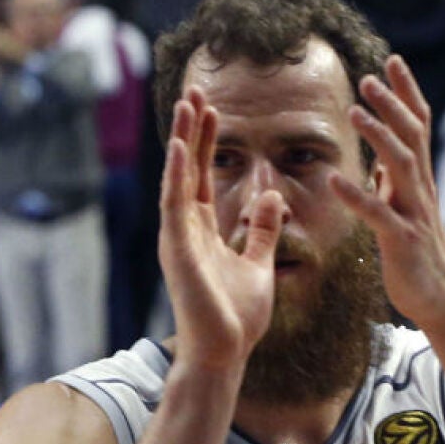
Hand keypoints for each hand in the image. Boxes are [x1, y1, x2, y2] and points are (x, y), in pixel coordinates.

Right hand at [160, 88, 280, 373]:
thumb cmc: (238, 315)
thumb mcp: (258, 262)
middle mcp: (185, 226)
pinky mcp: (176, 248)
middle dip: (193, 130)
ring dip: (184, 140)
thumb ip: (260, 229)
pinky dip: (178, 174)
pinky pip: (175, 203)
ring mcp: (178, 236)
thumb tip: (269, 195)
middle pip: (189, 168)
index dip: (208, 141)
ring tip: (186, 105)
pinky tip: (183, 147)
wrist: (226, 351)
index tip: (212, 108)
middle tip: (194, 92)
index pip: (204, 174)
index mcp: (202, 228)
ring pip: (179, 177)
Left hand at [330, 56, 444, 329]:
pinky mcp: (400, 240)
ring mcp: (412, 212)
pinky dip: (357, 195)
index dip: (406, 92)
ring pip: (400, 166)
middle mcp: (419, 188)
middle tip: (369, 77)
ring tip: (355, 111)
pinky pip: (377, 214)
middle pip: (411, 137)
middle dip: (392, 104)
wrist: (438, 295)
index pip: (417, 125)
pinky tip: (333, 179)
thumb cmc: (415, 248)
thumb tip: (382, 151)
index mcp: (418, 177)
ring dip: (378, 137)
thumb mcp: (404, 203)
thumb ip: (395, 177)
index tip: (391, 59)